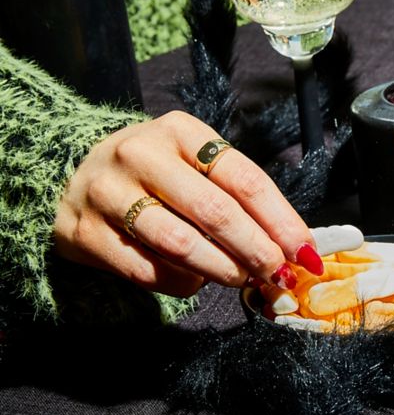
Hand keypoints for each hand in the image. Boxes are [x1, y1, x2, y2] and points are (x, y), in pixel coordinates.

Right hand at [53, 111, 323, 297]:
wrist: (68, 176)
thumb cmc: (155, 175)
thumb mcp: (195, 166)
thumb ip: (239, 198)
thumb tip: (293, 247)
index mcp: (181, 132)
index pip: (244, 179)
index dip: (281, 220)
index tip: (304, 251)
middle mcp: (141, 154)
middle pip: (215, 211)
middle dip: (256, 250)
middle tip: (278, 275)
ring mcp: (108, 192)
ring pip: (179, 243)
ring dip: (221, 270)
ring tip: (241, 280)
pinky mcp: (84, 232)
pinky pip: (145, 270)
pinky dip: (180, 283)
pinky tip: (195, 282)